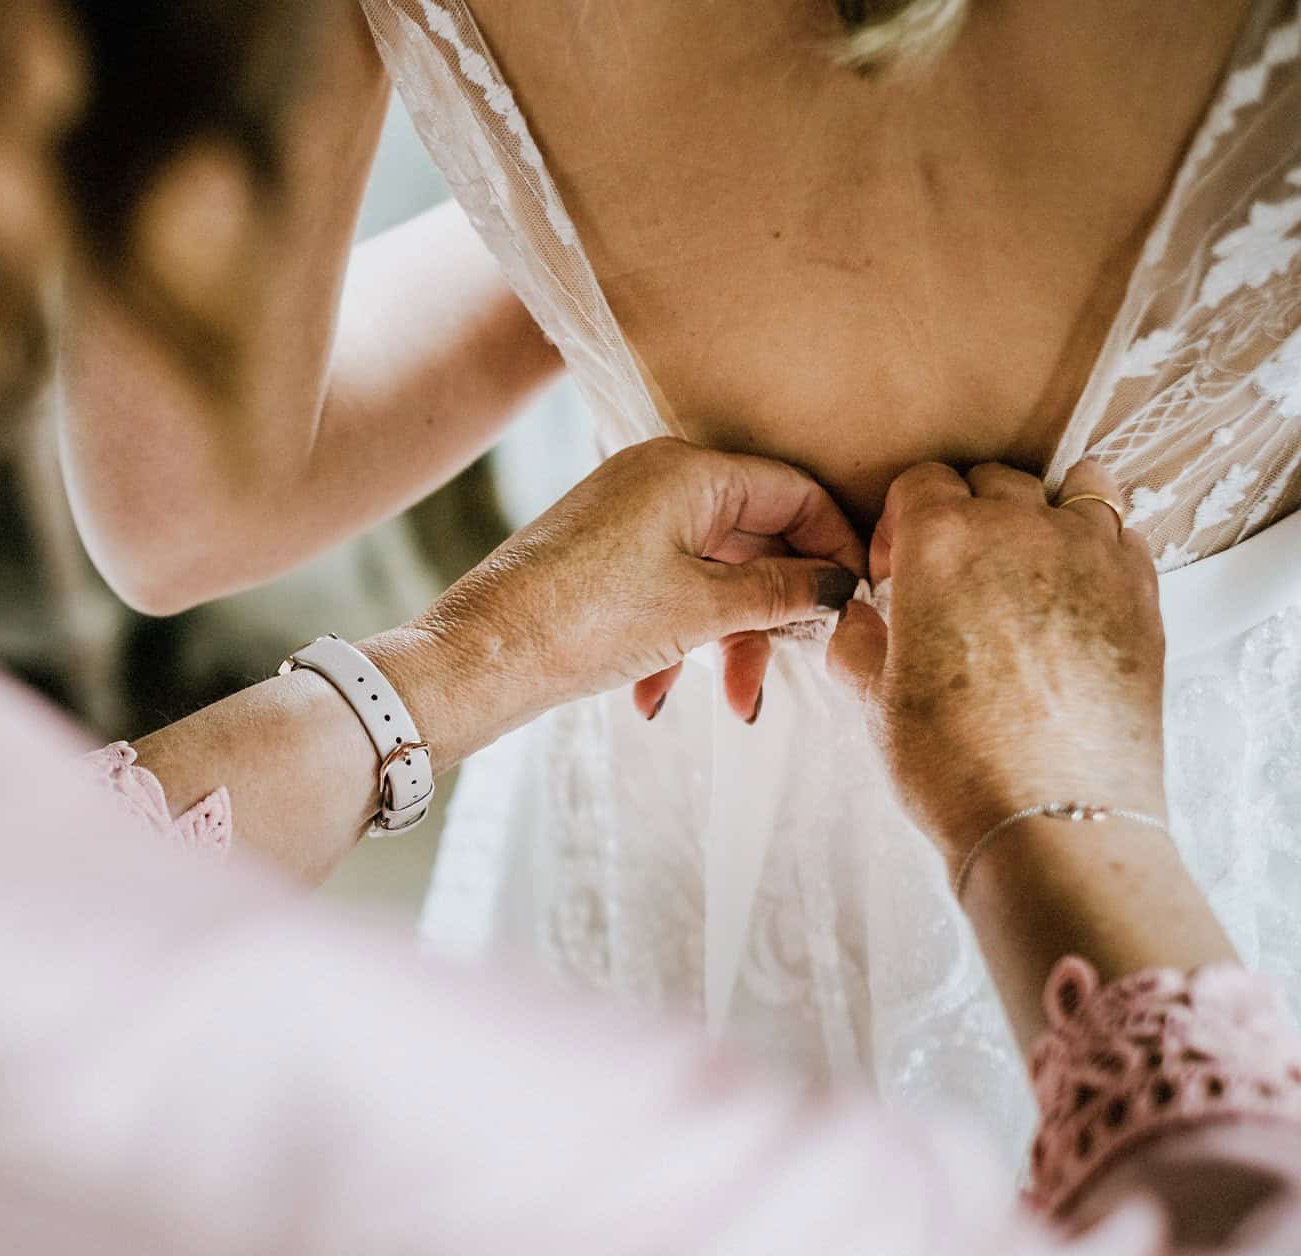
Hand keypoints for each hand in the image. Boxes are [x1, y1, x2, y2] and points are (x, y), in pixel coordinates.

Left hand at [393, 437, 864, 748]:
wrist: (477, 658)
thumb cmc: (584, 621)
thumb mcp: (702, 609)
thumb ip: (783, 591)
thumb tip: (841, 584)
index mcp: (689, 469)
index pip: (796, 490)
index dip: (836, 546)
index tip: (861, 603)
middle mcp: (658, 479)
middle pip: (757, 535)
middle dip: (777, 610)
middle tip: (801, 664)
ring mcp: (627, 518)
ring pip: (712, 574)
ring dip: (727, 639)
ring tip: (733, 703)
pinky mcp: (602, 559)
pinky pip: (666, 591)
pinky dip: (675, 642)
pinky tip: (653, 699)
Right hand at [827, 459, 1166, 871]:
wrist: (1053, 816)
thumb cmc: (957, 762)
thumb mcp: (874, 700)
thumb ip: (856, 640)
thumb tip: (856, 619)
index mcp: (940, 542)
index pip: (921, 482)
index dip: (900, 523)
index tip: (897, 569)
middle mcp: (1018, 528)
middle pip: (991, 481)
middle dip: (965, 514)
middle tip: (953, 575)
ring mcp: (1090, 553)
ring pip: (1067, 490)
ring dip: (1037, 516)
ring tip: (1023, 568)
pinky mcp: (1141, 589)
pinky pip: (1120, 530)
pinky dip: (1095, 542)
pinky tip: (1074, 589)